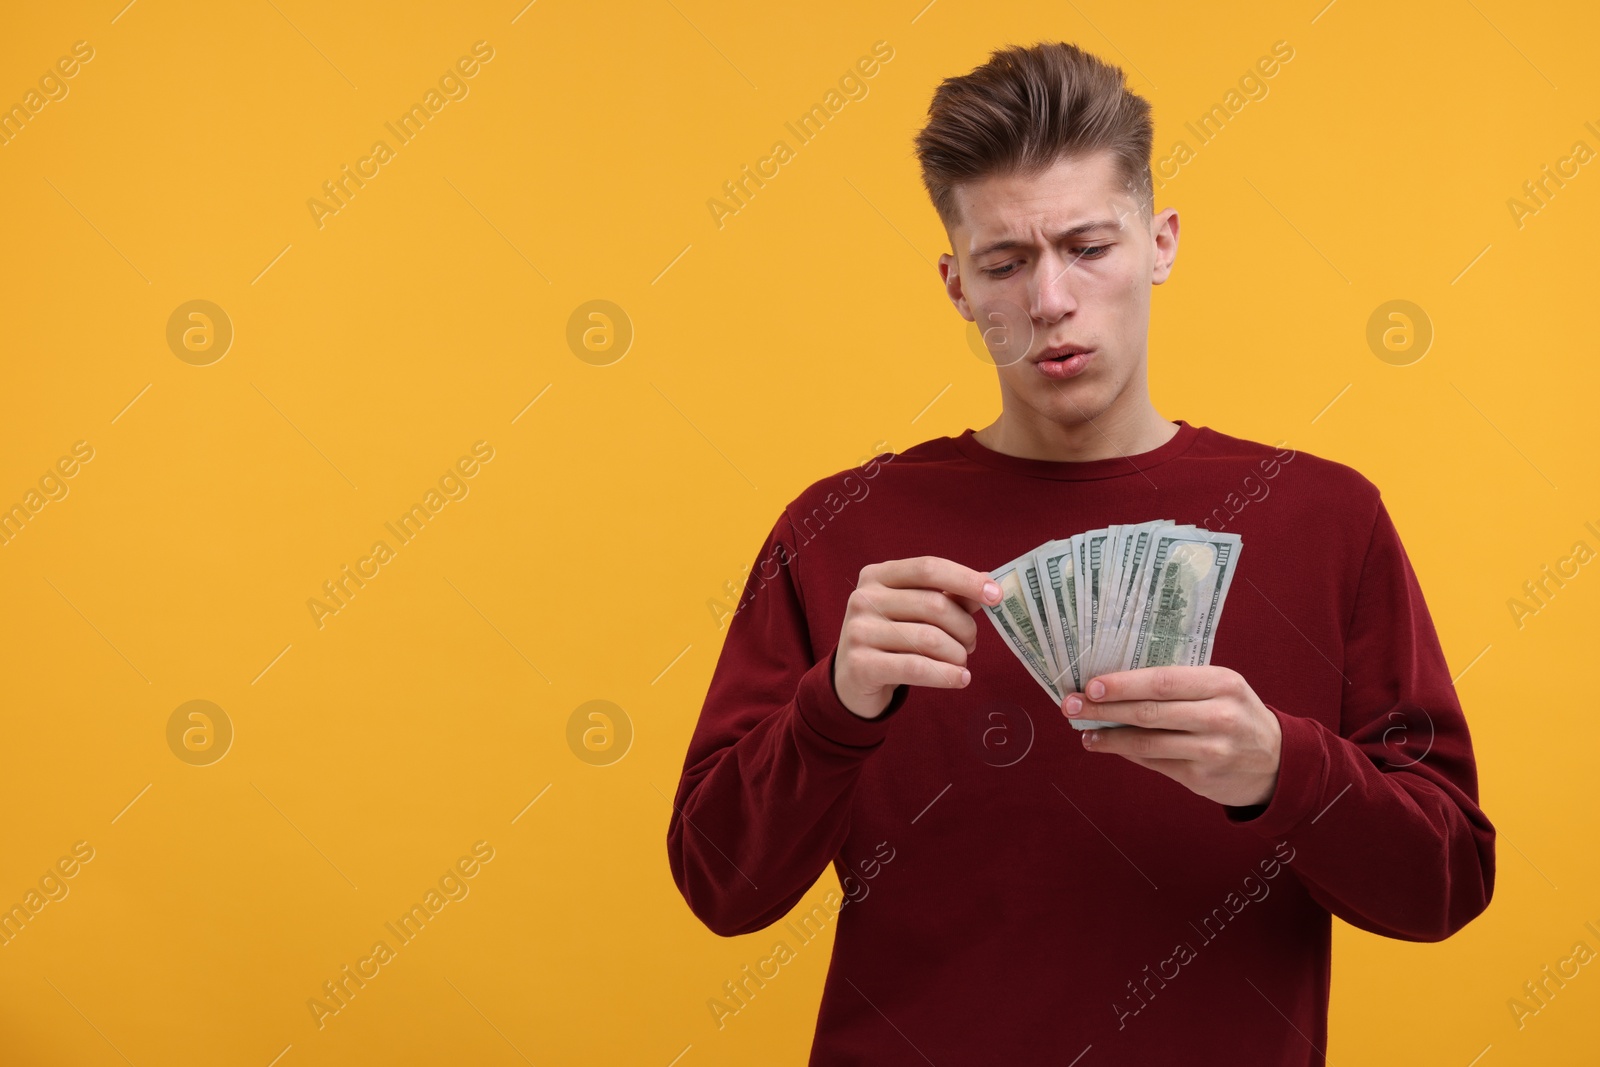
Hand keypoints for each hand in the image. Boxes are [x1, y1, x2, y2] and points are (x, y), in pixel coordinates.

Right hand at [834, 556, 1002, 719]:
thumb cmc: (892, 638)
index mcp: (878, 575)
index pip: (928, 568)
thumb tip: (988, 586)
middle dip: (964, 627)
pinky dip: (946, 675)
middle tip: (971, 643)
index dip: (966, 579)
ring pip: (929, 639)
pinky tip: (960, 679)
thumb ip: (948, 597)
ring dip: (957, 654)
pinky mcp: (860, 665)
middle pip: (933, 605)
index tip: (996, 595)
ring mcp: (858, 631)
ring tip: (961, 663)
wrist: (853, 679)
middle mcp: (863, 598)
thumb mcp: (915, 612)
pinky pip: (916, 668)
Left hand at [1062, 665, 1281, 807]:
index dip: (1123, 684)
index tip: (1091, 685)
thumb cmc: (1236, 713)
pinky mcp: (1201, 778)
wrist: (1277, 762)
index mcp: (1222, 684)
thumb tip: (1114, 684)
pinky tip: (1105, 745)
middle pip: (1149, 712)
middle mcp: (1219, 717)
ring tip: (1082, 730)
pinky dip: (1125, 752)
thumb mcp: (1220, 688)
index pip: (1162, 681)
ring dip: (1108, 737)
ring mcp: (1211, 751)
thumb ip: (1178, 684)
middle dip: (1103, 709)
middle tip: (1070, 705)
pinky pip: (1153, 762)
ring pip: (1147, 743)